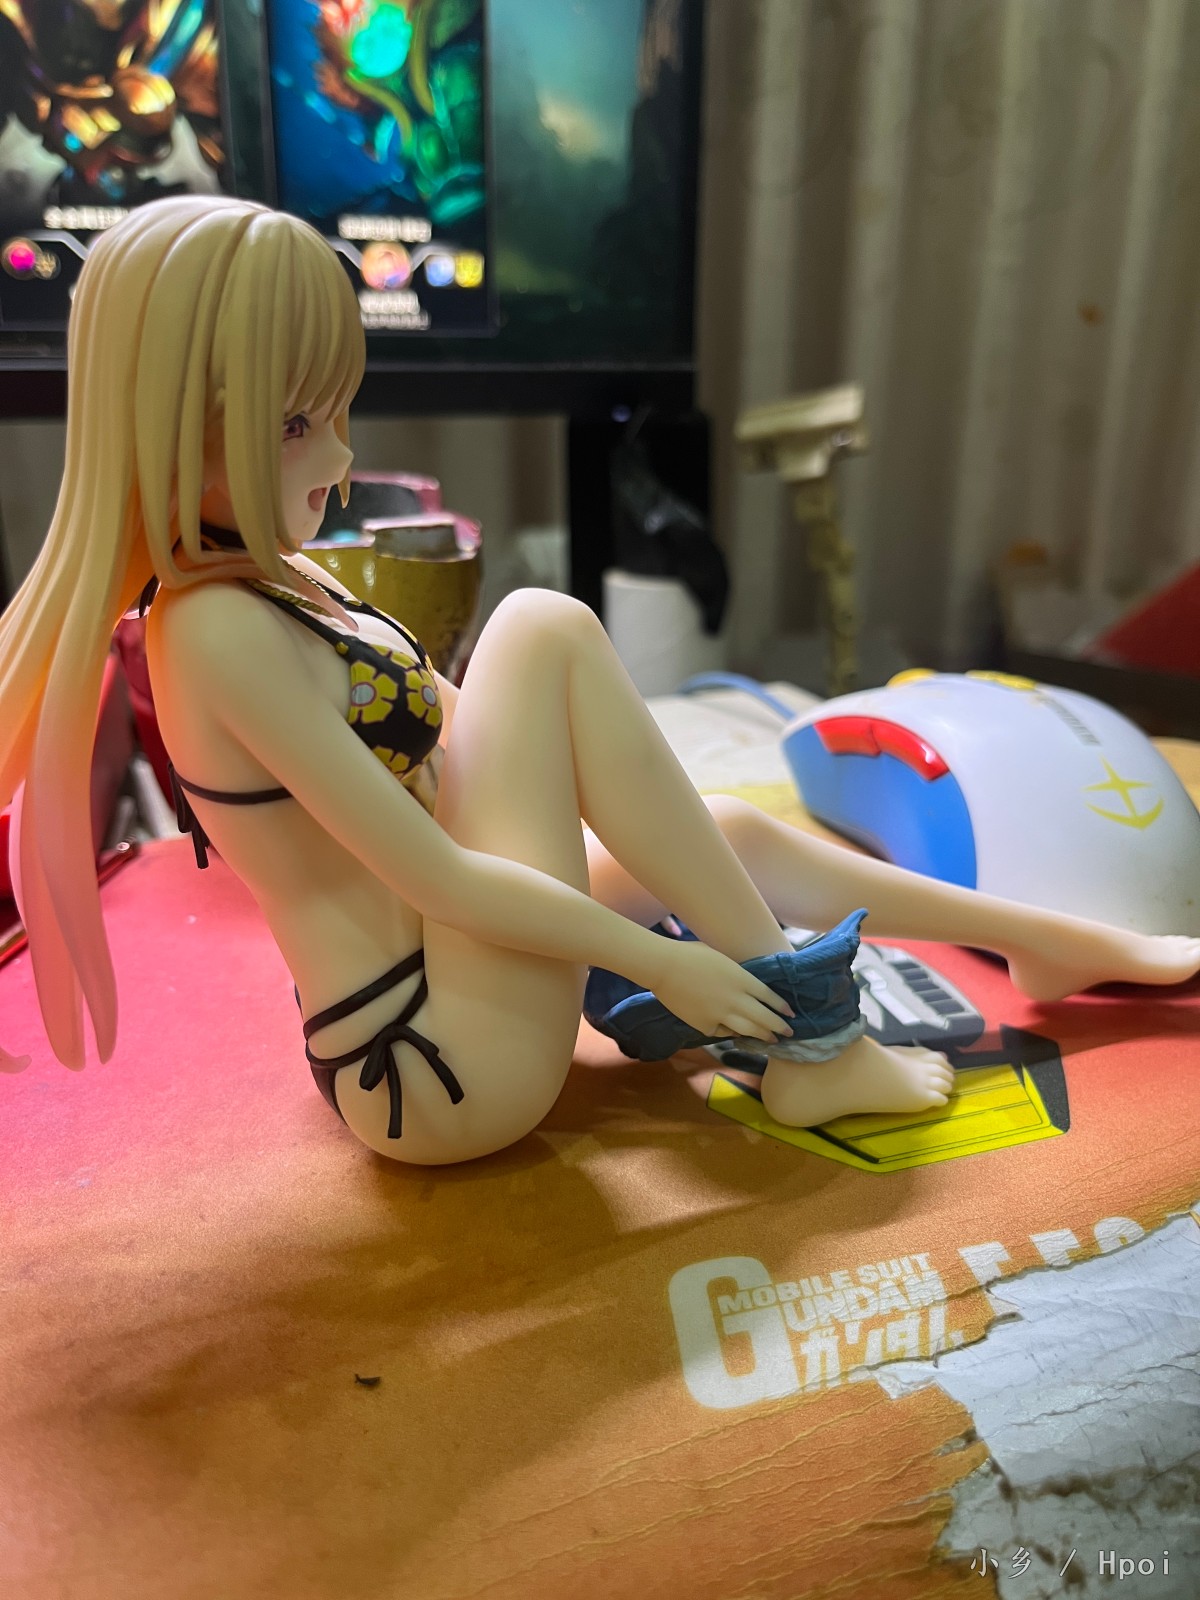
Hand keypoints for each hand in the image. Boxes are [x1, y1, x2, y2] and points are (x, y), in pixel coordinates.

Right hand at [647, 938, 794, 1042]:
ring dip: (763, 1035)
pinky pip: (724, 1032)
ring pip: (749, 1030)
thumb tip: (749, 988)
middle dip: (779, 1026)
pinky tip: (738, 1033)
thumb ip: (738, 976)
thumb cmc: (691, 955)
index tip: (790, 1013)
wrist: (664, 967)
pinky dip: (732, 1032)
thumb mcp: (723, 959)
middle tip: (789, 1032)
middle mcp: (736, 999)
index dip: (781, 1007)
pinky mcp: (705, 1025)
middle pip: (764, 1017)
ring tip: (772, 1039)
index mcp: (742, 979)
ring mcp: (721, 1014)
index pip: (769, 997)